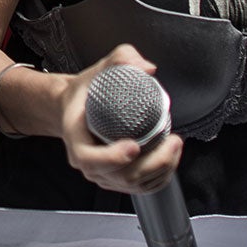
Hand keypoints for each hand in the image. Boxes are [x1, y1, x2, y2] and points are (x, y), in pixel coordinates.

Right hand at [56, 44, 183, 195]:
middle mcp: (86, 161)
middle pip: (121, 175)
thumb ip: (121, 58)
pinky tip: (169, 162)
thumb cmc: (84, 92)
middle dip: (153, 163)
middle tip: (172, 141)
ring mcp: (100, 173)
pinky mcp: (113, 179)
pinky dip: (158, 178)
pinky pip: (138, 187)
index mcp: (76, 137)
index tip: (135, 145)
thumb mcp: (97, 69)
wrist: (72, 108)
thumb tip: (147, 68)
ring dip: (161, 170)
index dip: (112, 158)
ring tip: (175, 147)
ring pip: (133, 184)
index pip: (89, 158)